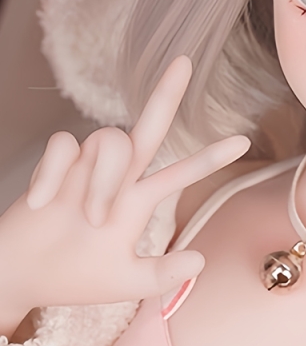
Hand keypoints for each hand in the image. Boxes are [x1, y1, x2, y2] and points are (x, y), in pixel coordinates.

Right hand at [0, 57, 249, 330]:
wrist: (22, 278)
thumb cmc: (74, 278)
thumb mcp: (127, 283)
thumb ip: (163, 275)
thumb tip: (200, 260)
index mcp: (138, 201)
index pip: (180, 172)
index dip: (209, 158)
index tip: (243, 141)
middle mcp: (117, 179)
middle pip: (147, 128)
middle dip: (166, 95)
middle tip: (186, 61)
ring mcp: (86, 169)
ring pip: (110, 140)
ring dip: (105, 180)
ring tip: (90, 219)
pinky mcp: (54, 166)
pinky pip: (64, 147)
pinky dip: (55, 174)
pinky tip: (42, 203)